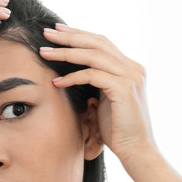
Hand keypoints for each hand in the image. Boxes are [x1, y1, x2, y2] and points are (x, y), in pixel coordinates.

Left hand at [39, 25, 154, 163]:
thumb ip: (98, 82)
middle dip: (70, 36)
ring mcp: (131, 77)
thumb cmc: (119, 131)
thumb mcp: (107, 100)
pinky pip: (92, 75)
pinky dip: (72, 77)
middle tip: (47, 32)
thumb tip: (76, 71)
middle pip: (97, 42)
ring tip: (44, 53)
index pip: (102, 43)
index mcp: (131, 68)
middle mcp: (133, 68)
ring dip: (66, 52)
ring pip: (93, 55)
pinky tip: (57, 82)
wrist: (137, 151)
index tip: (58, 31)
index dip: (79, 34)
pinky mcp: (124, 88)